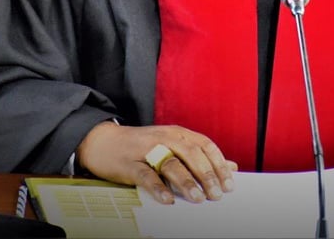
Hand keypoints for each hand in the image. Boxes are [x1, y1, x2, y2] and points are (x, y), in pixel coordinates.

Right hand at [75, 121, 237, 204]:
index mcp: (178, 133)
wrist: (103, 141)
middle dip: (207, 175)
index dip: (219, 164)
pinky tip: (168, 200)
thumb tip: (231, 166)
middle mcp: (165, 138)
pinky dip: (158, 188)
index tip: (229, 183)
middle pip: (192, 154)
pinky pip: (147, 176)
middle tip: (217, 195)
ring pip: (171, 164)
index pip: (205, 146)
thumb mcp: (173, 144)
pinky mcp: (130, 163)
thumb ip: (200, 155)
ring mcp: (147, 150)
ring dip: (187, 182)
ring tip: (199, 198)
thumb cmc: (142, 146)